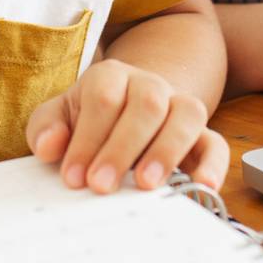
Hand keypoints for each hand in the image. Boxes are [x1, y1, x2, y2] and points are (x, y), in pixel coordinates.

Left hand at [26, 58, 228, 194]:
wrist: (125, 111)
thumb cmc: (87, 119)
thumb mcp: (59, 116)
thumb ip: (46, 128)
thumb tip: (49, 145)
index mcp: (111, 76)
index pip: (104, 97)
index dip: (88, 138)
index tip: (73, 177)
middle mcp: (150, 85)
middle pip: (146, 104)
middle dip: (122, 148)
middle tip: (101, 185)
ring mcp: (179, 107)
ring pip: (186, 114)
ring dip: (166, 151)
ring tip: (145, 185)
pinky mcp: (201, 135)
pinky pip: (215, 142)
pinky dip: (213, 164)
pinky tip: (202, 187)